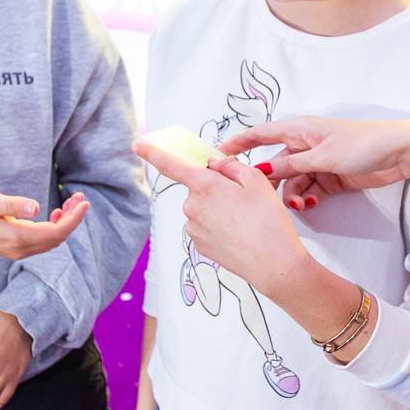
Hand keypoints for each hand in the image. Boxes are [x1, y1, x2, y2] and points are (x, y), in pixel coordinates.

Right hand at [0, 189, 87, 260]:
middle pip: (57, 238)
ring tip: (71, 202)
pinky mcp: (13, 246)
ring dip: (64, 223)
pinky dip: (52, 227)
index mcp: (15, 238)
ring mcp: (16, 250)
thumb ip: (13, 205)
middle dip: (72, 219)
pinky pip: (41, 240)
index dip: (73, 219)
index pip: (55, 232)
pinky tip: (55, 213)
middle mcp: (19, 249)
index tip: (84, 202)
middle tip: (80, 198)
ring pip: (50, 240)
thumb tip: (36, 208)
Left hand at [133, 140, 309, 296]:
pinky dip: (220, 227)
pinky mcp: (199, 246)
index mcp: (204, 185)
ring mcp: (193, 228)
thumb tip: (214, 164)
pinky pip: (206, 227)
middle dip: (216, 189)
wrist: (273, 264)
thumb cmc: (267, 222)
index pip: (171, 164)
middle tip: (244, 199)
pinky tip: (239, 234)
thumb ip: (230, 166)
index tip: (137, 144)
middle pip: (199, 188)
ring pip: (203, 209)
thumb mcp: (256, 180)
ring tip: (246, 221)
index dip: (152, 152)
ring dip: (219, 209)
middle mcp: (192, 206)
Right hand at [216, 117, 409, 205]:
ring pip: (291, 183)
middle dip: (269, 184)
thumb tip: (261, 171)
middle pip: (276, 166)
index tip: (217, 155)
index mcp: (299, 130)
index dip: (238, 143)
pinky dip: (307, 199)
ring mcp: (317, 163)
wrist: (399, 154)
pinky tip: (312, 205)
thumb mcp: (322, 156)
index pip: (260, 135)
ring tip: (301, 207)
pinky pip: (308, 191)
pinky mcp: (329, 179)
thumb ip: (291, 166)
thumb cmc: (363, 143)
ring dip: (292, 196)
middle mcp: (304, 145)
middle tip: (262, 201)